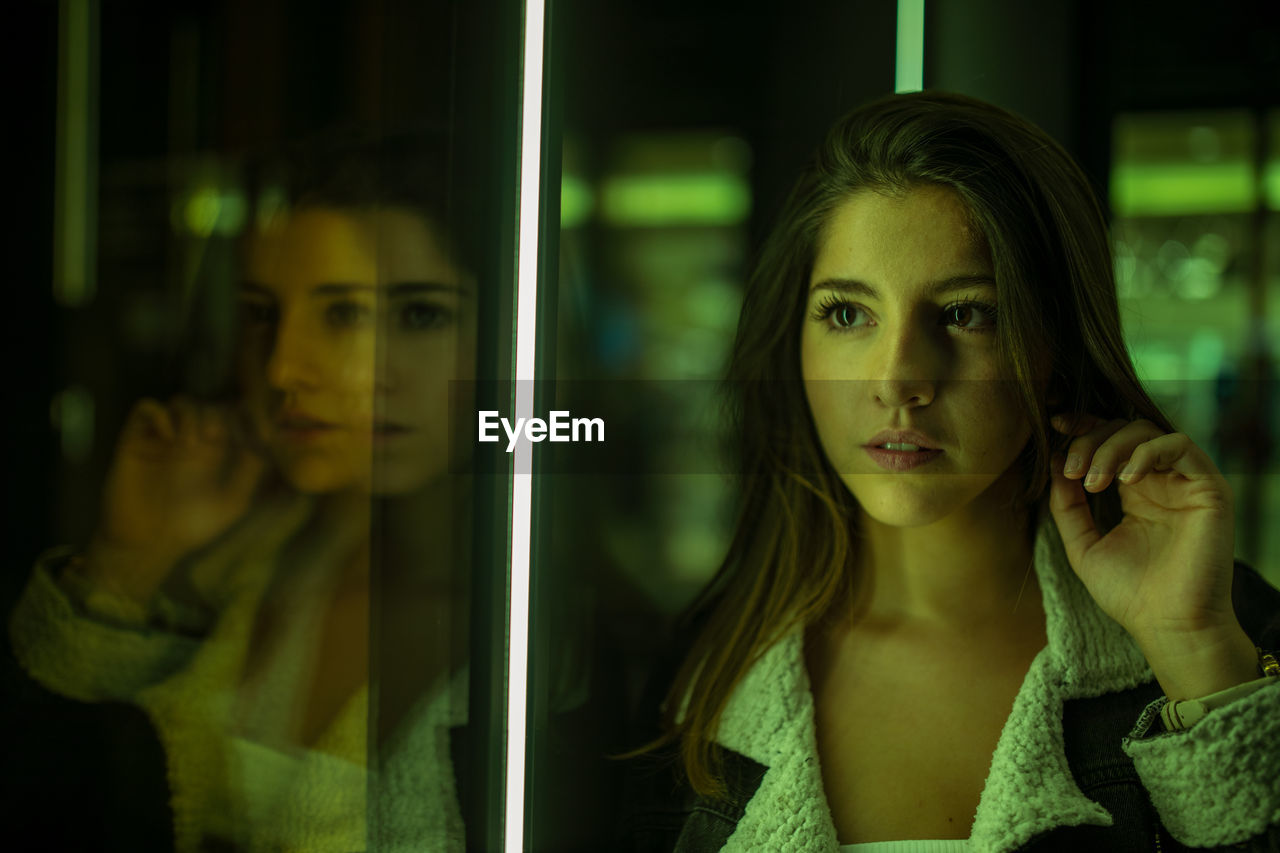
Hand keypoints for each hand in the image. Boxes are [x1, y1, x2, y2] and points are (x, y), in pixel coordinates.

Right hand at [79, 396, 268, 604]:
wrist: (149, 544)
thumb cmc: (192, 526)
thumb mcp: (233, 502)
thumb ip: (251, 471)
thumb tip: (267, 441)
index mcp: (218, 451)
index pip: (237, 417)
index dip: (251, 417)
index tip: (263, 434)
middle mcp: (193, 439)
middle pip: (213, 406)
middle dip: (221, 418)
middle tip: (216, 440)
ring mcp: (165, 438)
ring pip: (183, 402)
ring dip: (193, 414)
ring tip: (192, 443)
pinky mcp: (136, 440)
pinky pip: (146, 408)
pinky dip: (161, 415)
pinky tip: (170, 438)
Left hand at [1048, 414, 1256, 698]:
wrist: (1167, 625)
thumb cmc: (1129, 594)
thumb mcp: (1082, 545)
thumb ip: (1067, 505)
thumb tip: (1056, 461)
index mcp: (1135, 493)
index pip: (1111, 442)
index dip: (1084, 427)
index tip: (1056, 425)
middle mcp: (1162, 483)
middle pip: (1125, 430)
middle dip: (1091, 440)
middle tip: (1073, 469)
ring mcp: (1185, 484)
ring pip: (1149, 432)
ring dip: (1112, 447)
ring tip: (1093, 481)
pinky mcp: (1209, 489)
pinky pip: (1180, 445)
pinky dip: (1147, 452)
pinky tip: (1125, 479)